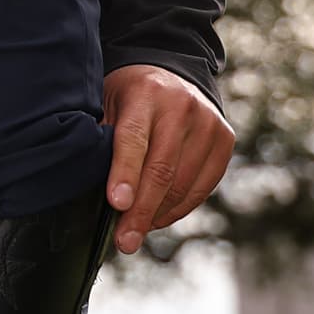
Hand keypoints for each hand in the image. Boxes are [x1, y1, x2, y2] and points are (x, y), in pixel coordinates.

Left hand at [101, 63, 233, 253]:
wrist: (173, 71)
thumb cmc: (129, 95)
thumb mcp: (107, 103)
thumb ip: (102, 139)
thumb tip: (88, 187)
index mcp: (145, 94)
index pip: (133, 139)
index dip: (125, 174)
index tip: (116, 205)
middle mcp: (182, 107)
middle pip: (162, 170)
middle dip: (141, 211)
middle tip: (124, 242)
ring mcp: (208, 123)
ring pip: (184, 184)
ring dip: (158, 215)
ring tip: (135, 233)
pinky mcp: (225, 140)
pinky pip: (203, 186)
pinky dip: (179, 209)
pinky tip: (158, 218)